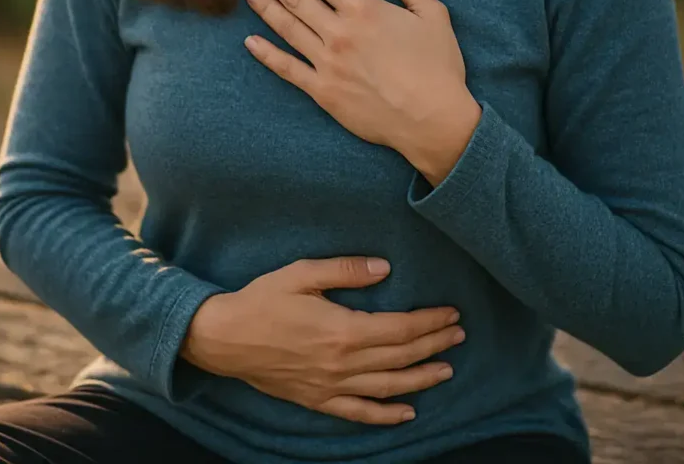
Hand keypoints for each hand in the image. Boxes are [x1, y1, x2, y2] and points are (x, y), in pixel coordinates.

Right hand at [181, 256, 464, 423]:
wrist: (224, 338)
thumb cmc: (263, 299)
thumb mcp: (303, 273)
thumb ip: (346, 270)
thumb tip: (385, 268)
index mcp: (342, 330)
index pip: (400, 329)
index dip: (429, 322)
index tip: (451, 313)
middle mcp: (342, 364)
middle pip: (400, 357)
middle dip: (434, 345)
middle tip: (459, 335)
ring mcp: (331, 386)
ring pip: (387, 387)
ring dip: (421, 379)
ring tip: (447, 369)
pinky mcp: (317, 400)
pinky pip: (358, 413)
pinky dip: (386, 415)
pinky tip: (407, 413)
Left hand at [244, 0, 477, 155]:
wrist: (433, 120)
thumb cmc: (438, 66)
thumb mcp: (431, 12)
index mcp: (364, 10)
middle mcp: (340, 33)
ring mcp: (328, 63)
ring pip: (288, 29)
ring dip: (266, 8)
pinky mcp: (323, 92)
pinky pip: (287, 69)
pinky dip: (267, 54)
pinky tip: (251, 42)